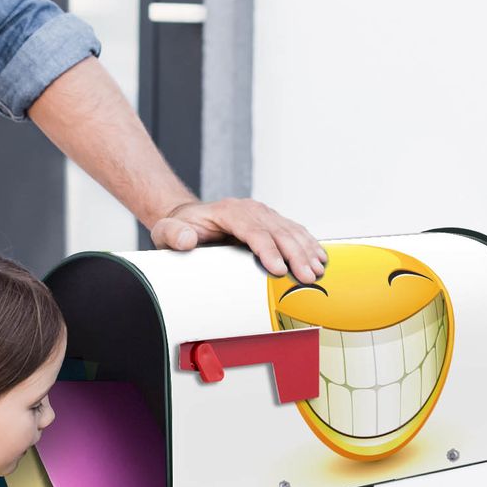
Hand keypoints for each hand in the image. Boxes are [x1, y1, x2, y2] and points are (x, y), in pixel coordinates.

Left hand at [150, 197, 326, 282]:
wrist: (188, 219)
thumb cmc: (179, 229)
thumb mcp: (167, 232)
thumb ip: (174, 235)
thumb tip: (186, 239)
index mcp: (228, 211)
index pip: (252, 229)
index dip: (268, 249)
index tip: (279, 269)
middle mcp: (249, 209)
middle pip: (277, 230)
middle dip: (295, 254)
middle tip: (307, 277)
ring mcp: (262, 214)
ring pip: (290, 230)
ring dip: (306, 250)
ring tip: (317, 271)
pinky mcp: (270, 222)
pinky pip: (294, 231)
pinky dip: (308, 244)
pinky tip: (320, 258)